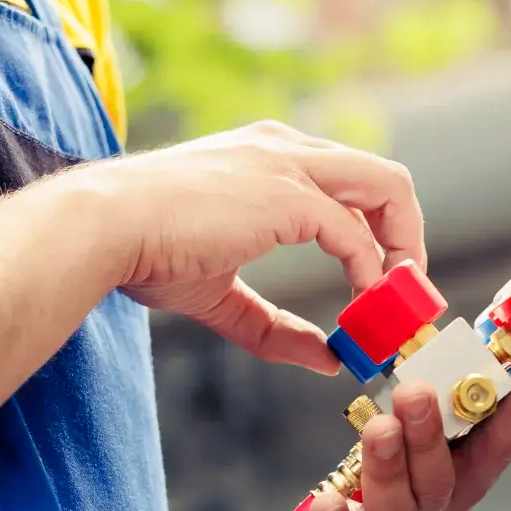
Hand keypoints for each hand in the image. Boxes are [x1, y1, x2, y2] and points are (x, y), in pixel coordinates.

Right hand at [110, 120, 424, 374]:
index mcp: (270, 158)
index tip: (382, 288)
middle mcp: (286, 149)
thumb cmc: (146, 254)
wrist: (104, 228)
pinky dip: (368, 271)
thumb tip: (329, 360)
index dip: (377, 237)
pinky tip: (359, 304)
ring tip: (395, 302)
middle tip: (405, 295)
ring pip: (389, 188)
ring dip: (403, 249)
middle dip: (407, 239)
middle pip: (385, 179)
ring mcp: (289, 165)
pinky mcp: (286, 195)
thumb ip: (276, 329)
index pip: (351, 185)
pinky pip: (354, 232)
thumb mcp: (222, 297)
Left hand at [262, 353, 510, 510]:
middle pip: (442, 480)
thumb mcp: (437, 461)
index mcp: (457, 484)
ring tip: (379, 428)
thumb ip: (469, 412)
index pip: (500, 444)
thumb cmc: (392, 507)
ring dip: (390, 469)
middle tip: (421, 390)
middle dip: (435, 436)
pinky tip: (326, 502)